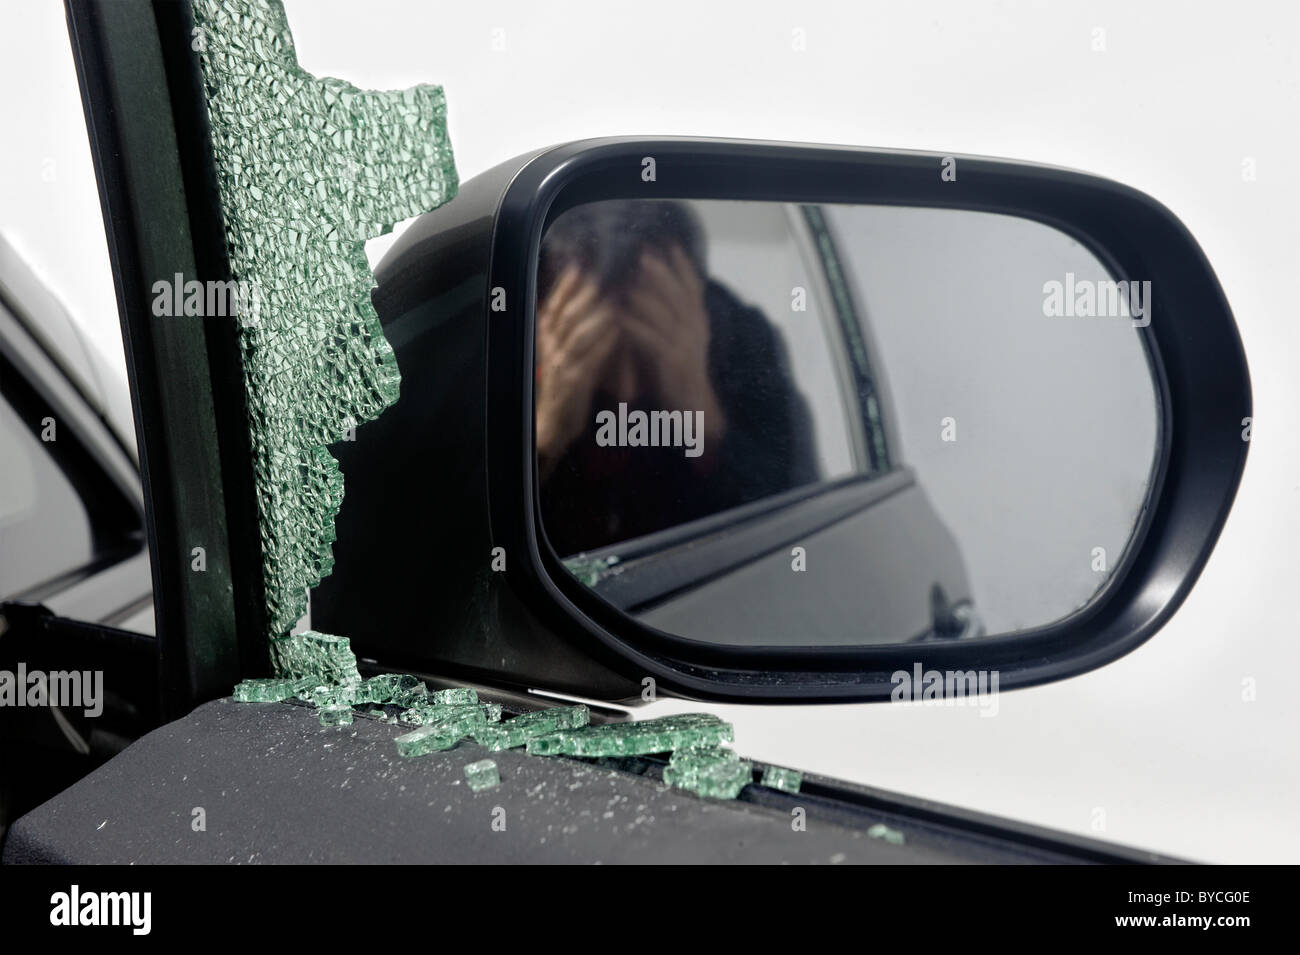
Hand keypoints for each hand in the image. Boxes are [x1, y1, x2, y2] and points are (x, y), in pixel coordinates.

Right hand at [535, 265, 621, 474]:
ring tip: (615, 295)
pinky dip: (603, 342)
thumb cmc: (565, 384)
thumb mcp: (562, 351)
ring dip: (596, 313)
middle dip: (585, 292)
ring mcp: (560, 365)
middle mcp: (550, 347)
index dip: (568, 283)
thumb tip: (585, 295)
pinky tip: (618, 329)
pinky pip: (589, 359)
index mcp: (546, 336)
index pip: (554, 303)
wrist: (554, 425)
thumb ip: (570, 325)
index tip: (583, 262)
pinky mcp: (573, 384)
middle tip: (605, 272)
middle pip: (566, 313)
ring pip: (577, 333)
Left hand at [622, 246, 725, 444]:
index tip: (670, 245)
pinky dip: (636, 326)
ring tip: (628, 282)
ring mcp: (685, 345)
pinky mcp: (672, 362)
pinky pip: (652, 339)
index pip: (695, 287)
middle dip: (662, 272)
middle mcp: (696, 329)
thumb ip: (672, 317)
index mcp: (699, 321)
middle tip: (644, 254)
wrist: (694, 407)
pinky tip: (621, 317)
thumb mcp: (680, 339)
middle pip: (679, 294)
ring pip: (666, 314)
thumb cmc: (680, 372)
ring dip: (646, 296)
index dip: (683, 266)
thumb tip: (651, 291)